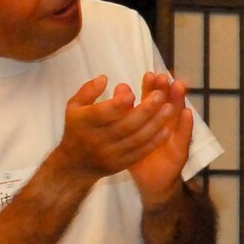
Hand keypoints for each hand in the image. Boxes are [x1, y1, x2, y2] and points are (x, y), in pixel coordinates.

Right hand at [53, 75, 175, 186]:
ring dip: (155, 124)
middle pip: (124, 126)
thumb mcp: (74, 107)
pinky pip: (141, 152)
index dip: (118, 104)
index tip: (133, 93)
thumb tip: (104, 78)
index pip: (102, 114)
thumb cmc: (77, 129)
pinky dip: (155, 141)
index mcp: (85, 123)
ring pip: (136, 139)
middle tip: (160, 95)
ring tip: (169, 109)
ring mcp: (110, 154)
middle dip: (145, 110)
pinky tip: (167, 129)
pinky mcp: (121, 164)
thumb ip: (88, 91)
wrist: (76, 165)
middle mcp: (97, 140)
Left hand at [127, 71, 194, 201]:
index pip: (152, 99)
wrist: (150, 183)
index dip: (151, 87)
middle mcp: (166, 123)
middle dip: (166, 89)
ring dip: (180, 100)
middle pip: (167, 102)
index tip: (149, 74)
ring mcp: (175, 136)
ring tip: (179, 86)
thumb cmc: (139, 156)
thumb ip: (124, 111)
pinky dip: (187, 125)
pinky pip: (185, 137)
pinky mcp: (181, 150)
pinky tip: (188, 114)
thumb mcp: (128, 133)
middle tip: (163, 76)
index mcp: (153, 119)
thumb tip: (119, 87)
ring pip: (178, 115)